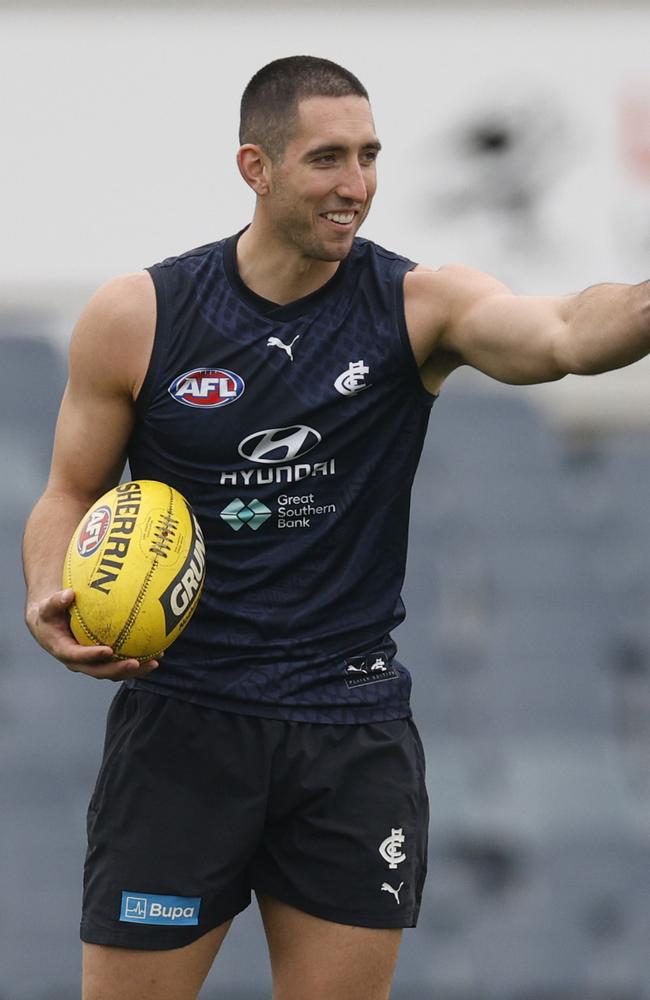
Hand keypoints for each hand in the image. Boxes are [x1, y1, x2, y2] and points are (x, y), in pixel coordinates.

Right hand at [25, 588, 160, 680]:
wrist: (50, 624)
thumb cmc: (49, 613)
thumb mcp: (47, 606)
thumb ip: (56, 601)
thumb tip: (69, 594)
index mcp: (64, 651)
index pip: (78, 656)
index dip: (92, 656)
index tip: (108, 650)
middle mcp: (79, 662)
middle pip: (100, 671)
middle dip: (119, 669)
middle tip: (136, 663)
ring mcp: (92, 663)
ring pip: (114, 671)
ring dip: (135, 670)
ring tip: (155, 662)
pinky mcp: (103, 660)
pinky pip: (121, 662)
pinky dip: (139, 660)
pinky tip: (158, 652)